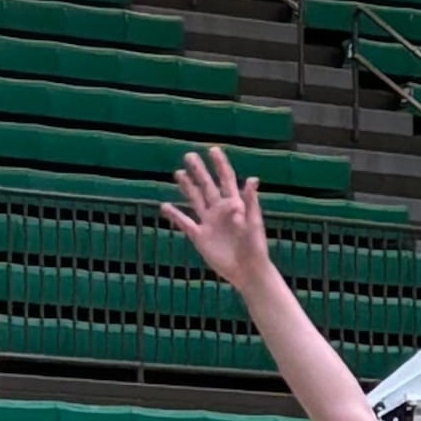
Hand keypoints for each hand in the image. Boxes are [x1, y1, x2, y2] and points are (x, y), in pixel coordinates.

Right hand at [163, 147, 274, 291]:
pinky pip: (184, 223)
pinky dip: (174, 215)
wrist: (247, 270)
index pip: (226, 180)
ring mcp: (209, 222)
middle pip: (207, 186)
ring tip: (178, 173)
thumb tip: (252, 179)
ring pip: (195, 200)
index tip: (213, 150)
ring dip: (187, 187)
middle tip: (189, 155)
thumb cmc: (255, 247)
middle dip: (199, 171)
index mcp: (235, 205)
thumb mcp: (253, 222)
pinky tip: (165, 206)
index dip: (220, 165)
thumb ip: (250, 201)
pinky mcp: (200, 237)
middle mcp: (220, 210)